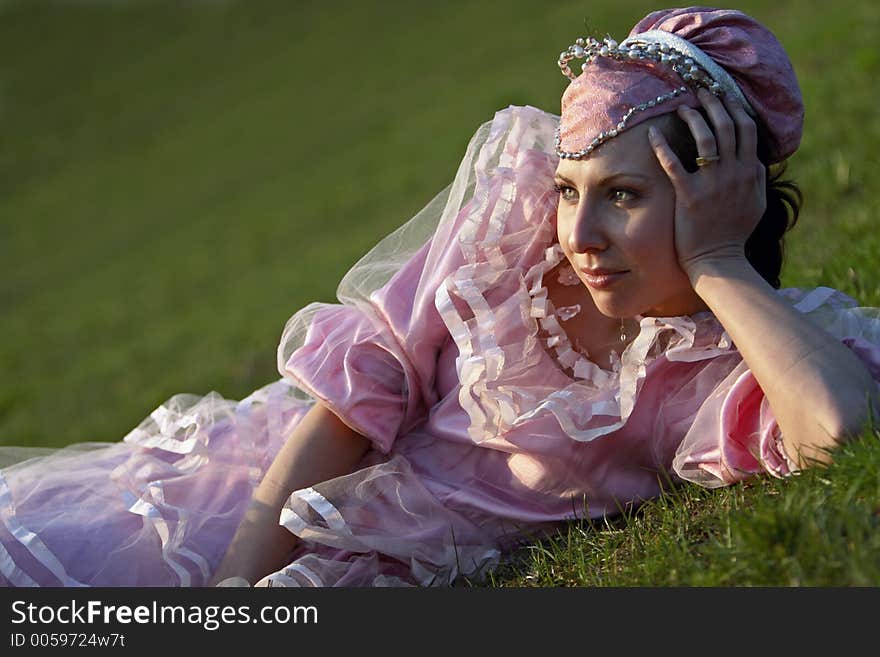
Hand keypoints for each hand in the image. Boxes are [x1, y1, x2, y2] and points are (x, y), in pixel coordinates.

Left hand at [648, 88, 766, 281]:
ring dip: (692, 117)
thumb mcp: (756, 203)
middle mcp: (734, 173)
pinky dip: (662, 146)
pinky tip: (652, 134)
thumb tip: (756, 158)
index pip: (746, 128)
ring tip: (681, 107)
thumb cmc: (734, 234)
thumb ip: (758, 178)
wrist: (719, 260)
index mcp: (750, 172)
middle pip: (726, 126)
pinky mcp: (690, 195)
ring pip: (704, 138)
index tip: (722, 94)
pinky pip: (674, 164)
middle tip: (700, 91)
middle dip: (714, 103)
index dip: (734, 107)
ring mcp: (712, 184)